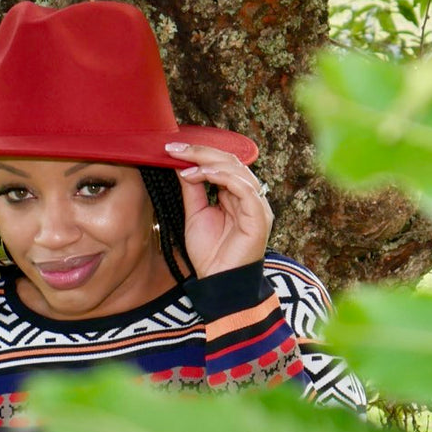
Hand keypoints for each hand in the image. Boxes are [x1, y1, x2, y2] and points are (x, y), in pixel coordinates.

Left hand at [165, 142, 272, 277]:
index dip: (199, 153)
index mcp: (237, 195)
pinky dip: (223, 177)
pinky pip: (245, 188)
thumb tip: (181, 164)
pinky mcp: (259, 217)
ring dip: (209, 162)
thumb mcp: (195, 214)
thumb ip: (193, 189)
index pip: (222, 163)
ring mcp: (257, 206)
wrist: (219, 282)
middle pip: (230, 161)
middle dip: (201, 152)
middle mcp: (250, 197)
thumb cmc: (210, 254)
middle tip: (175, 149)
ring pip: (238, 170)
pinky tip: (202, 175)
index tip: (172, 149)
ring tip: (186, 164)